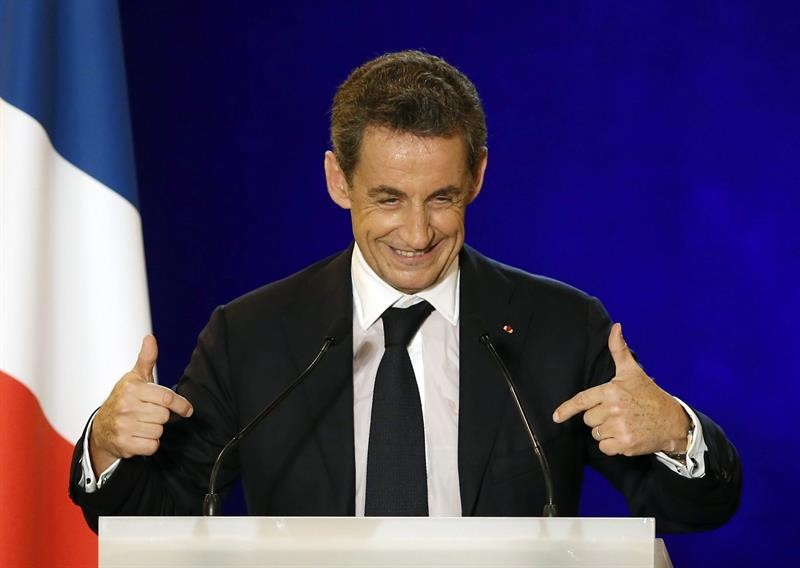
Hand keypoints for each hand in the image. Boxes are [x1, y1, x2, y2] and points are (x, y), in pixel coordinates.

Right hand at [89, 335, 192, 473]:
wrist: (101, 427)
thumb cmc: (124, 399)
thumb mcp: (135, 378)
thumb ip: (146, 359)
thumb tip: (150, 338)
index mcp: (132, 388)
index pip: (166, 398)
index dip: (180, 405)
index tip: (187, 409)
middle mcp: (125, 406)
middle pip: (164, 416)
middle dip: (160, 416)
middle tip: (149, 413)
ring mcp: (123, 426)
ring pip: (159, 431)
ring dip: (155, 430)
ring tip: (142, 424)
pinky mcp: (123, 444)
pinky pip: (152, 446)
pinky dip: (150, 444)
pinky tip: (139, 436)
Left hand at [552, 323, 689, 456]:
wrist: (673, 421)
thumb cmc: (649, 395)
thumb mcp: (632, 371)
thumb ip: (618, 350)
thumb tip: (615, 327)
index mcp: (611, 391)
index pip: (582, 400)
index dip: (567, 409)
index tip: (556, 417)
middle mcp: (613, 409)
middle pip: (588, 419)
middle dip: (599, 417)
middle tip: (617, 412)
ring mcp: (619, 428)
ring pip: (596, 433)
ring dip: (605, 431)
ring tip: (623, 423)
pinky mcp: (625, 444)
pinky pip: (604, 448)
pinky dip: (612, 445)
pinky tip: (625, 436)